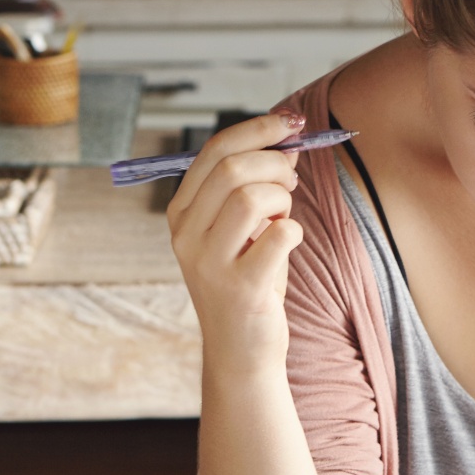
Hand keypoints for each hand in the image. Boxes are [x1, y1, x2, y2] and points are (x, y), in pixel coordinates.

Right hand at [168, 111, 305, 372]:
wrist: (242, 351)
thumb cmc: (248, 282)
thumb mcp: (243, 229)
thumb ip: (255, 185)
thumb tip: (285, 139)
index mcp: (181, 212)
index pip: (214, 150)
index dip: (258, 129)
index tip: (291, 124)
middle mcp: (186, 235)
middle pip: (232, 168)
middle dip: (275, 164)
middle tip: (293, 180)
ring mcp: (209, 263)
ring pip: (252, 197)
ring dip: (283, 199)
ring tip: (284, 217)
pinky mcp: (240, 288)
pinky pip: (278, 236)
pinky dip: (293, 231)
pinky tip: (287, 244)